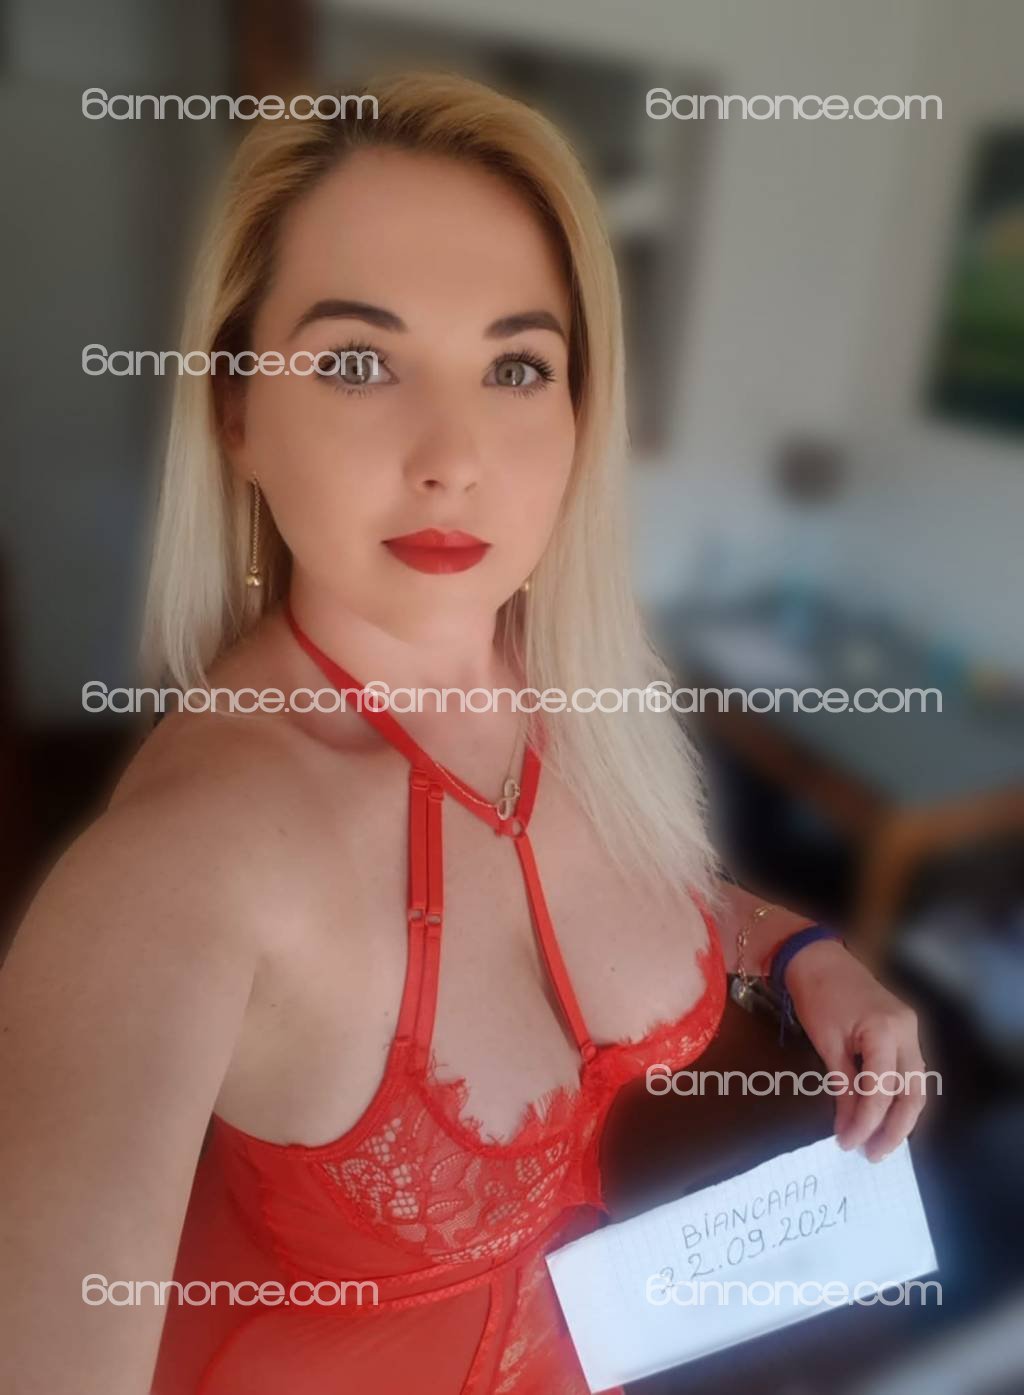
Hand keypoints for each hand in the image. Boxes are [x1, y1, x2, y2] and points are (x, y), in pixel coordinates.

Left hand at [784, 939, 929, 1160]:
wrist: (817, 957)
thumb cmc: (816, 995)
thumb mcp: (826, 1043)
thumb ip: (843, 1085)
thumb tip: (848, 1127)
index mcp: (884, 1031)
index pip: (881, 1091)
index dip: (866, 1122)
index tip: (847, 1144)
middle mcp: (907, 1031)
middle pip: (913, 1093)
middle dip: (895, 1129)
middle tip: (872, 1154)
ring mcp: (910, 1028)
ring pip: (917, 1085)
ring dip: (901, 1116)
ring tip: (879, 1142)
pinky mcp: (905, 1029)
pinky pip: (909, 1070)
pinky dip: (899, 1095)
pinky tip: (884, 1114)